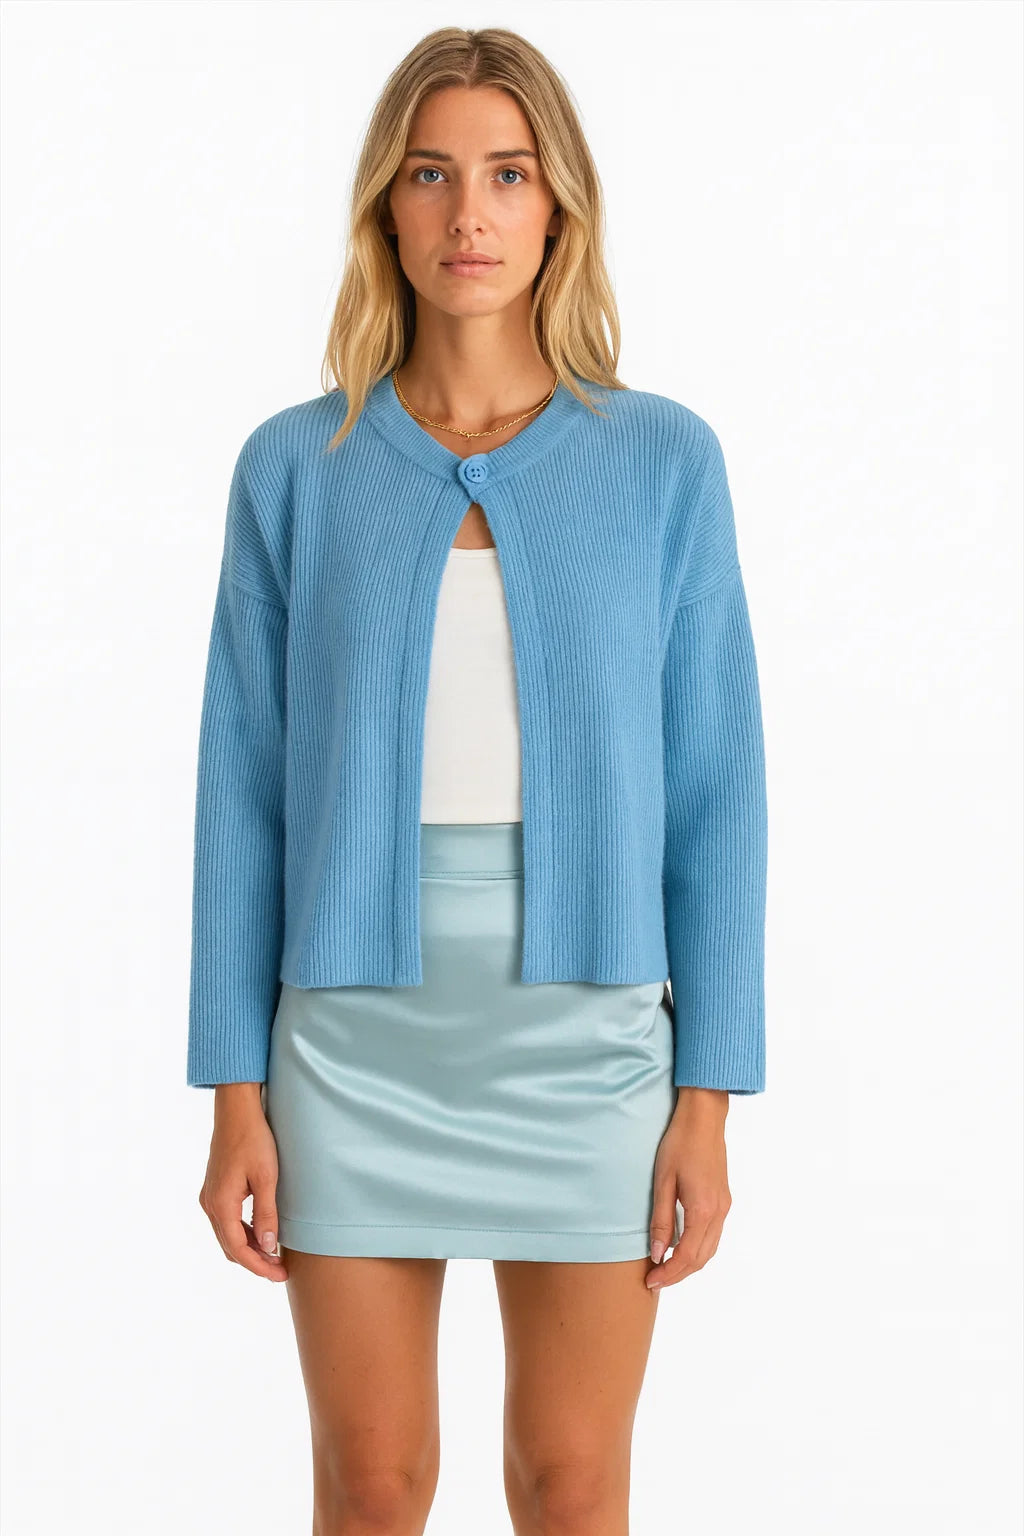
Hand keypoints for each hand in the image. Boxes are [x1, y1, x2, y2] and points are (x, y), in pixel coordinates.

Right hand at [198, 1083, 288, 1281]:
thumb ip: (266, 1214)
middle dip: (255, 1261)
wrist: (236, 1110)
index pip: (239, 1249)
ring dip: (249, 1248)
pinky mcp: (214, 1189)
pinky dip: (242, 1233)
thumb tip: (269, 1247)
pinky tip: (261, 1232)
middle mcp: (210, 1204)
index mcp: (221, 1204)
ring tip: (274, 1254)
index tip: (280, 1275)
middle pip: (230, 1246)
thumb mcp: (266, 1177)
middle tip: (281, 1269)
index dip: (259, 1266)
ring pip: (227, 1235)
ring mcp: (209, 1197)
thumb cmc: (253, 1139)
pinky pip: (226, 1222)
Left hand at [646, 1088, 730, 1290]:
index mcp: (704, 1210)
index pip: (688, 1256)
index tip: (650, 1281)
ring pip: (710, 1249)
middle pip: (702, 1259)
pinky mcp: (724, 1199)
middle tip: (655, 1280)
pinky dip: (698, 1248)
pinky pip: (713, 1235)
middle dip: (679, 1274)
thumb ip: (662, 1220)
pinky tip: (680, 1246)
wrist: (704, 1118)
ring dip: (690, 1264)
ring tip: (665, 1268)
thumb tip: (658, 1254)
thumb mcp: (663, 1181)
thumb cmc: (679, 1144)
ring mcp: (725, 1206)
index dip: (669, 1274)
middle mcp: (719, 1212)